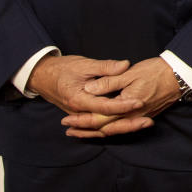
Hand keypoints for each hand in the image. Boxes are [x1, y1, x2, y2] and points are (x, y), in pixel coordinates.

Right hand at [26, 54, 143, 124]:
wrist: (43, 76)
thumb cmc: (63, 68)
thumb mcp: (84, 64)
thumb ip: (105, 67)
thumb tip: (125, 65)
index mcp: (78, 99)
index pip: (104, 107)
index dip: (123, 105)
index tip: (140, 102)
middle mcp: (78, 112)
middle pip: (105, 124)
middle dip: (127, 124)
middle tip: (148, 121)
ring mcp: (80, 117)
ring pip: (103, 128)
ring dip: (123, 127)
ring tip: (144, 124)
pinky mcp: (82, 116)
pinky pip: (98, 126)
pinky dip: (113, 128)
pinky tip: (129, 127)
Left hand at [59, 57, 181, 137]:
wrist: (179, 76)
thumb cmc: (156, 72)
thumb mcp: (130, 73)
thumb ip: (109, 81)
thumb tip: (89, 88)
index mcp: (127, 105)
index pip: (100, 117)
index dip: (82, 119)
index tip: (67, 119)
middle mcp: (132, 116)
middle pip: (104, 128)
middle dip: (85, 129)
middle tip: (68, 128)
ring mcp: (138, 118)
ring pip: (112, 130)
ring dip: (94, 132)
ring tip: (78, 131)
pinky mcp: (142, 116)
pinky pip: (121, 127)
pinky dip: (108, 129)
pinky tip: (101, 128)